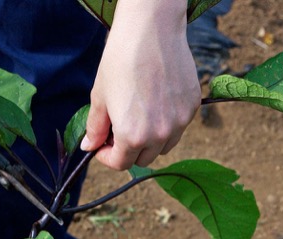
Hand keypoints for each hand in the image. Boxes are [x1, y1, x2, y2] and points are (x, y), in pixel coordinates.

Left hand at [81, 0, 200, 170]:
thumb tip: (89, 146)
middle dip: (129, 149)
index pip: (122, 164)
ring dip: (150, 139)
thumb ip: (96, 127)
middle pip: (144, 158)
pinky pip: (179, 125)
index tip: (103, 145)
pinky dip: (167, 122)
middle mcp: (159, 135)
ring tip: (139, 115)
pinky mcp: (193, 107)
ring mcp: (179, 122)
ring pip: (164, 145)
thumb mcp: (100, 96)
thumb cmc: (120, 60)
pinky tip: (157, 100)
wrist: (151, 31)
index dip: (108, 157)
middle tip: (119, 130)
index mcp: (132, 136)